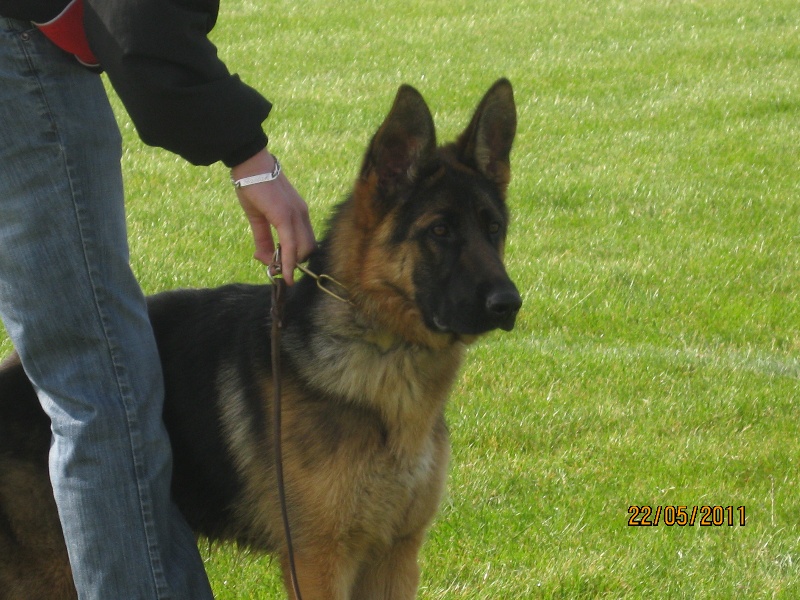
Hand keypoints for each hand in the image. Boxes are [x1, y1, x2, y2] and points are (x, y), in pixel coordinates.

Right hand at [231, 149, 315, 284]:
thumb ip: (263, 239)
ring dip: (289, 265)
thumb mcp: (258, 217)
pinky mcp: (285, 216)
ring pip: (302, 250)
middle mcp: (302, 215)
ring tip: (272, 268)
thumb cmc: (253, 188)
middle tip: (275, 269)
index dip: (296, 257)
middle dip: (293, 264)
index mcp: (299, 213)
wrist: (250, 164)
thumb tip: (264, 259)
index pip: (306, 242)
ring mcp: (296, 215)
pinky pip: (290, 245)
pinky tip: (283, 273)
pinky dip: (288, 262)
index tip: (282, 267)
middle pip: (308, 249)